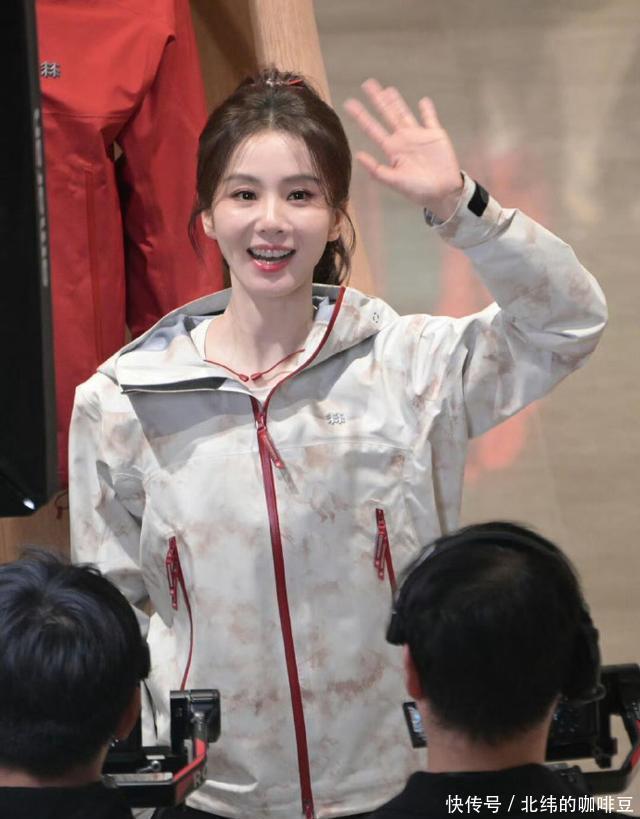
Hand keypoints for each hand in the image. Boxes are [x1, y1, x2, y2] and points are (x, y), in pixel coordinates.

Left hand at [344, 79, 463, 220]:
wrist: (442, 193)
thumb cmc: (417, 190)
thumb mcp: (394, 181)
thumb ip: (376, 169)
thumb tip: (358, 155)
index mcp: (392, 150)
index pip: (373, 129)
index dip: (362, 116)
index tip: (349, 103)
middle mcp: (403, 140)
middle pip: (387, 115)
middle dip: (377, 100)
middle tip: (367, 84)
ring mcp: (419, 136)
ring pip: (405, 113)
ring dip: (397, 101)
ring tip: (387, 89)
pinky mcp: (435, 135)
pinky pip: (430, 119)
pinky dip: (427, 110)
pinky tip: (423, 100)